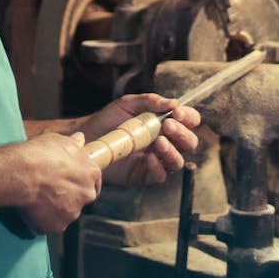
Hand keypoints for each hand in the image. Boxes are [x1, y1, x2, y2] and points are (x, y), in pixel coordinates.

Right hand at [14, 131, 101, 233]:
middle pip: (81, 198)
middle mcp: (86, 195)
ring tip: (38, 198)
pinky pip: (51, 224)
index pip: (94, 180)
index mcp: (91, 173)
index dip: (81, 180)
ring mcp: (72, 213)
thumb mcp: (58, 140)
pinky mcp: (57, 226)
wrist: (21, 173)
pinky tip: (32, 209)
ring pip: (66, 212)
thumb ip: (73, 143)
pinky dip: (43, 219)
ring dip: (56, 208)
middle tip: (51, 189)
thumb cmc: (40, 154)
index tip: (71, 179)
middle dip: (70, 195)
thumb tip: (80, 139)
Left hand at [85, 94, 201, 186]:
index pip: (190, 121)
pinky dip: (159, 168)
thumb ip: (150, 101)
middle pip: (189, 142)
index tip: (177, 113)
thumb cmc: (109, 119)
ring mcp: (158, 160)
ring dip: (173, 151)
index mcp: (166, 123)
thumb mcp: (128, 104)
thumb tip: (173, 103)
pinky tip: (149, 158)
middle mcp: (166, 142)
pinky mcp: (145, 175)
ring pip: (179, 161)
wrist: (88, 138)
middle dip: (183, 134)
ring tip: (158, 142)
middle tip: (167, 126)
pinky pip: (161, 176)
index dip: (189, 117)